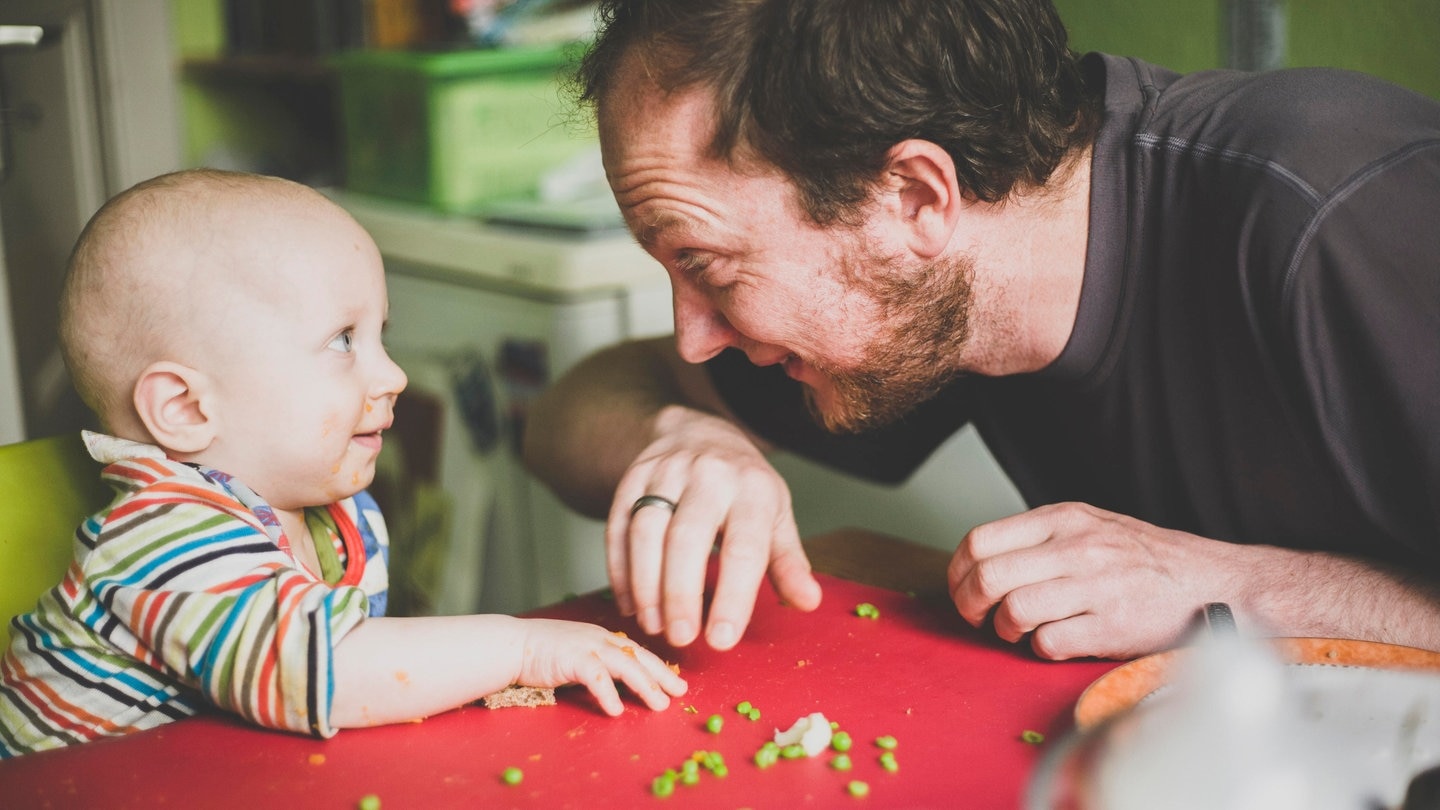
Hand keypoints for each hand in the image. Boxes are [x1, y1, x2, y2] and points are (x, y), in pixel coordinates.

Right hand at [516, 618, 687, 715]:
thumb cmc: (541, 652)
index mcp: (602, 636)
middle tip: (680, 692)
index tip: (676, 681)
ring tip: (658, 705)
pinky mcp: (572, 657)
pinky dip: (608, 693)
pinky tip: (616, 710)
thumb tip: (620, 682)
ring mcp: (586, 645)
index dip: (658, 666)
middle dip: (662, 675)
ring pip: (625, 665)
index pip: (638, 650)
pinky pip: (596, 677)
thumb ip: (598, 664)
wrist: (511, 645)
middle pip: (639, 655)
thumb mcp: (577, 654)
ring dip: (645, 686)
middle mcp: (599, 637)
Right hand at [606, 405, 822, 650]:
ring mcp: (664, 473)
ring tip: (654, 627)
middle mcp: (708, 474)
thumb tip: (808, 602)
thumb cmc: (742, 486)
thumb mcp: (775, 515)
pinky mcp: (631, 480)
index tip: (722, 640)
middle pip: (687, 537)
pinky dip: (620, 570)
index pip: (744, 546)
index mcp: (753, 488)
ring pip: (646, 531)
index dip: (733, 596)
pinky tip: (630, 605)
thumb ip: (788, 562)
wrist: (696, 431)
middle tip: (681, 639)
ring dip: (646, 585)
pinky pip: (617, 526)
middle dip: (681, 593)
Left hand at [947, 502, 1249, 659]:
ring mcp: (1094, 586)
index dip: (958, 572)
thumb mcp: (1092, 526)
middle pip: (988, 576)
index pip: (980, 541)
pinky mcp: (1111, 626)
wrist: (1215, 584)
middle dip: (971, 604)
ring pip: (1014, 609)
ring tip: (1021, 631)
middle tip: (980, 617)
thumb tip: (982, 561)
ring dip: (1007, 629)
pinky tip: (1056, 642)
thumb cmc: (1146, 560)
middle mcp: (1076, 548)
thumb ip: (1040, 537)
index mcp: (1064, 519)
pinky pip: (1048, 642)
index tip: (962, 589)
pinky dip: (1041, 649)